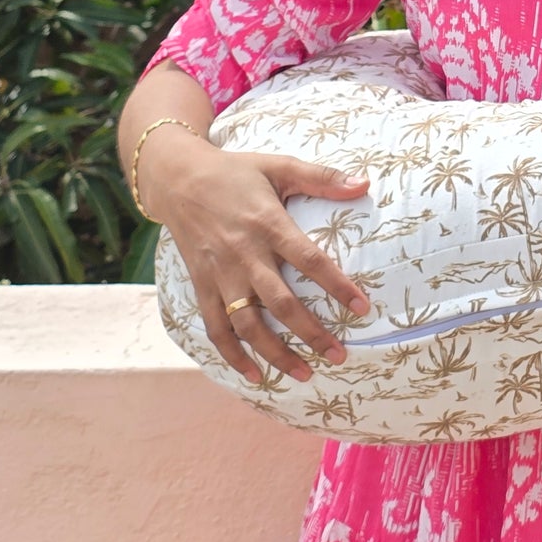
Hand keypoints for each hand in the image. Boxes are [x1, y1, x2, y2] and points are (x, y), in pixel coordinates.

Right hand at [149, 133, 372, 385]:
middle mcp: (244, 255)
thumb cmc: (235, 172)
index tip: (362, 308)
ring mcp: (221, 274)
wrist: (178, 179)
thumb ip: (322, 178)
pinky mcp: (202, 286)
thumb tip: (363, 184)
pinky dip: (233, 355)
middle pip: (281, 303)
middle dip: (312, 333)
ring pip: (248, 323)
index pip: (310, 260)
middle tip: (339, 355)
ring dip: (275, 353)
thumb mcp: (279, 166)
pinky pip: (216, 328)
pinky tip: (254, 375)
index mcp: (268, 224)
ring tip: (304, 373)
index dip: (337, 286)